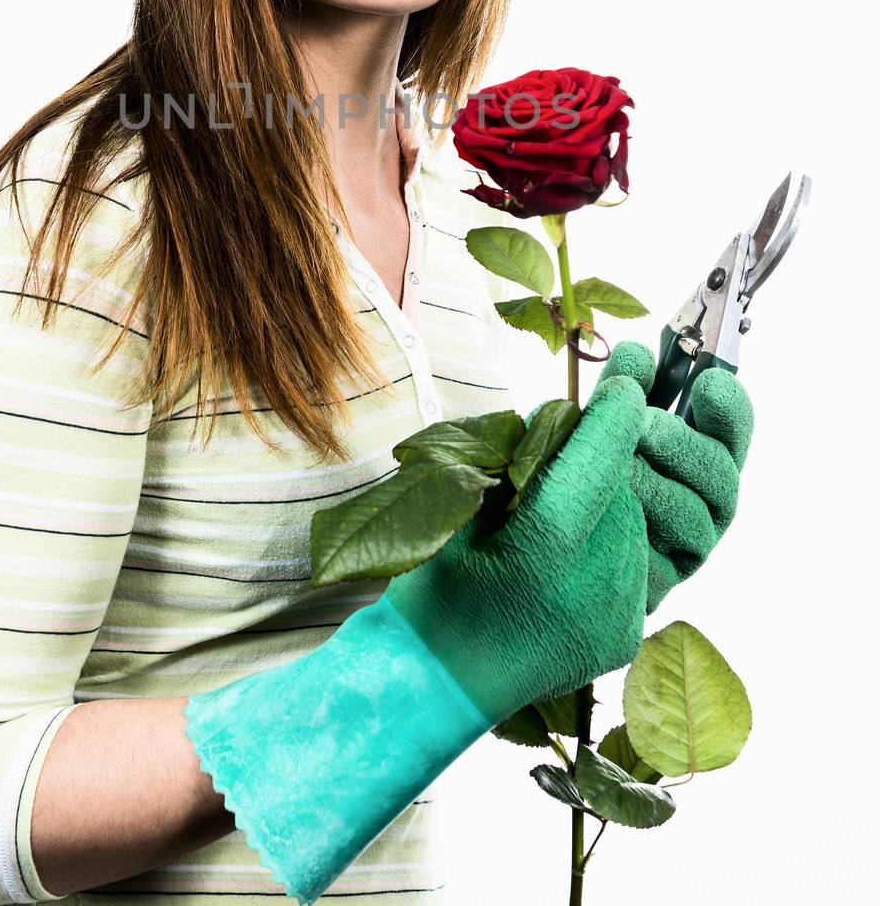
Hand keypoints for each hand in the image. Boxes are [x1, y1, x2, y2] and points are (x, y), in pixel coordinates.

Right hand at [384, 373, 649, 723]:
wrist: (435, 680)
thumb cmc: (431, 588)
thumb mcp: (459, 510)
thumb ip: (516, 464)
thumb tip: (563, 423)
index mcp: (544, 549)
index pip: (599, 461)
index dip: (615, 415)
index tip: (626, 383)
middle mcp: (592, 587)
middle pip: (621, 491)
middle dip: (600, 465)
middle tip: (556, 462)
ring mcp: (614, 617)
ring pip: (633, 526)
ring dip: (608, 505)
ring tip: (558, 514)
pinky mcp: (624, 637)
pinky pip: (633, 564)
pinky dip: (610, 544)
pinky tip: (572, 551)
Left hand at [595, 341, 754, 611]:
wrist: (545, 551)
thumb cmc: (581, 476)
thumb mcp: (599, 428)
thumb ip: (620, 393)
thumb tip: (636, 353)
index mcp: (694, 450)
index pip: (730, 426)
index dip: (728, 405)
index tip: (708, 382)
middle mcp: (702, 496)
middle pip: (723, 471)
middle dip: (682, 444)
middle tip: (644, 427)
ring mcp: (689, 540)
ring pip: (696, 515)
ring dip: (656, 488)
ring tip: (618, 473)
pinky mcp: (666, 579)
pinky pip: (664, 559)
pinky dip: (642, 534)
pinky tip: (617, 519)